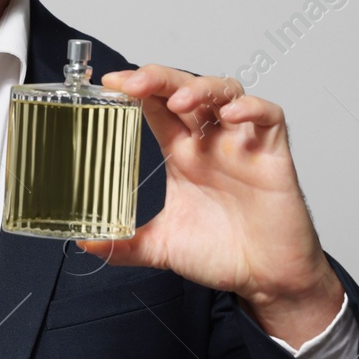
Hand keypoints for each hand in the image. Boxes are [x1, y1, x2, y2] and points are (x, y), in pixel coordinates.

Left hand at [74, 65, 342, 346]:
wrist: (267, 279)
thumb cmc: (224, 253)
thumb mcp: (163, 246)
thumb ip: (125, 244)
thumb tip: (85, 244)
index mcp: (183, 153)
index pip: (157, 105)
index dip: (136, 88)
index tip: (109, 83)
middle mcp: (211, 142)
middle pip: (185, 89)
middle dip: (159, 79)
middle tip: (132, 83)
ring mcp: (242, 144)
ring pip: (225, 92)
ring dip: (200, 88)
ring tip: (177, 100)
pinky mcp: (273, 156)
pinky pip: (269, 117)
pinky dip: (252, 109)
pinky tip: (231, 115)